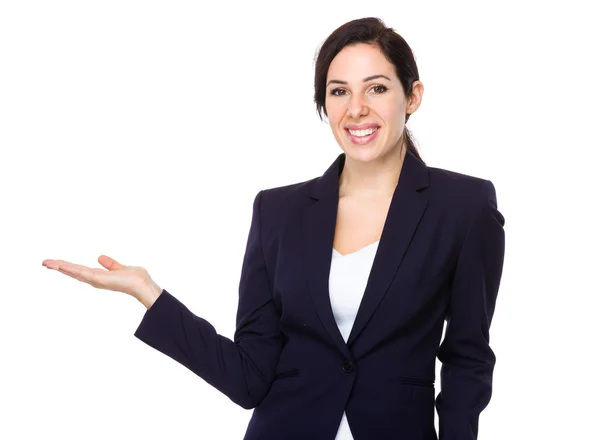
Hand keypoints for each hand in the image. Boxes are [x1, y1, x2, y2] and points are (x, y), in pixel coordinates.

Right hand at [42, 255, 161, 305]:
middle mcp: (94, 279)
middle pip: (72, 271)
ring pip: (74, 272)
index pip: (79, 270)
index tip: (55, 263)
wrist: (142, 284)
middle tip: (44, 262)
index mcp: (98, 276)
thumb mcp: (119, 267)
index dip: (66, 267)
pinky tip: (62, 266)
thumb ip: (110, 264)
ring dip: (60, 267)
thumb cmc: (134, 278)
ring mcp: (95, 280)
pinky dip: (71, 270)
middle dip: (58, 267)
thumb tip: (100, 257)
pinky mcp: (98, 280)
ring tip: (47, 263)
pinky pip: (82, 273)